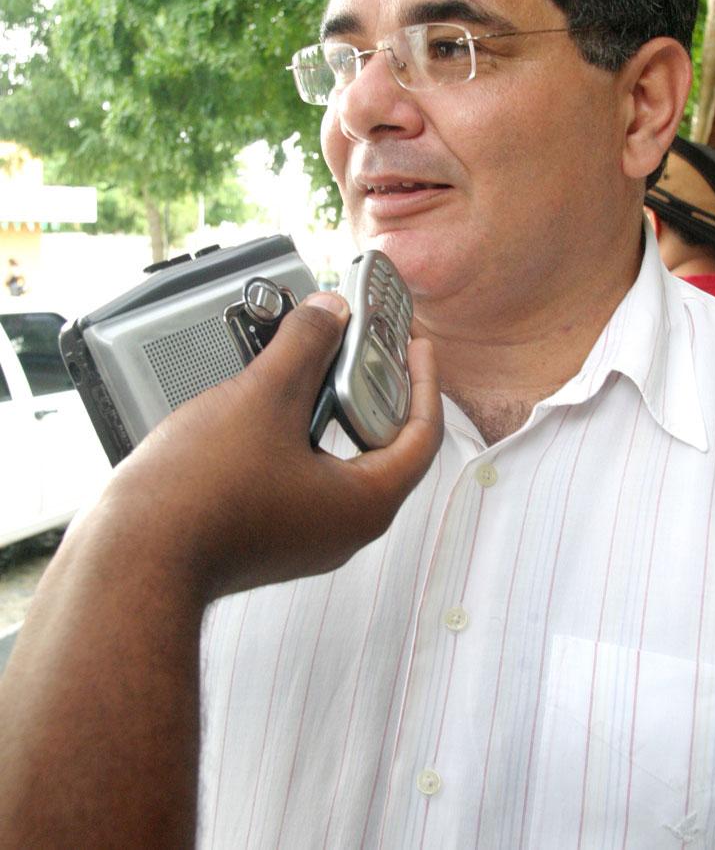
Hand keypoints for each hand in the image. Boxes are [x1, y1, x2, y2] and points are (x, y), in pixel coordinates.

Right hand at [89, 291, 442, 600]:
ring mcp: (304, 534)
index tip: (416, 346)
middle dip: (368, 387)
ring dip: (325, 406)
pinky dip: (295, 432)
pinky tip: (266, 401)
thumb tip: (328, 313)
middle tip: (358, 346)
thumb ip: (306, 345)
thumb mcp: (264, 397)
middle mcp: (342, 527)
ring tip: (307, 362)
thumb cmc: (200, 497)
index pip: (421, 437)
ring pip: (334, 457)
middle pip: (379, 444)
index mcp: (363, 504)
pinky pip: (299, 472)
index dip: (422, 382)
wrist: (133, 559)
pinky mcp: (267, 533)